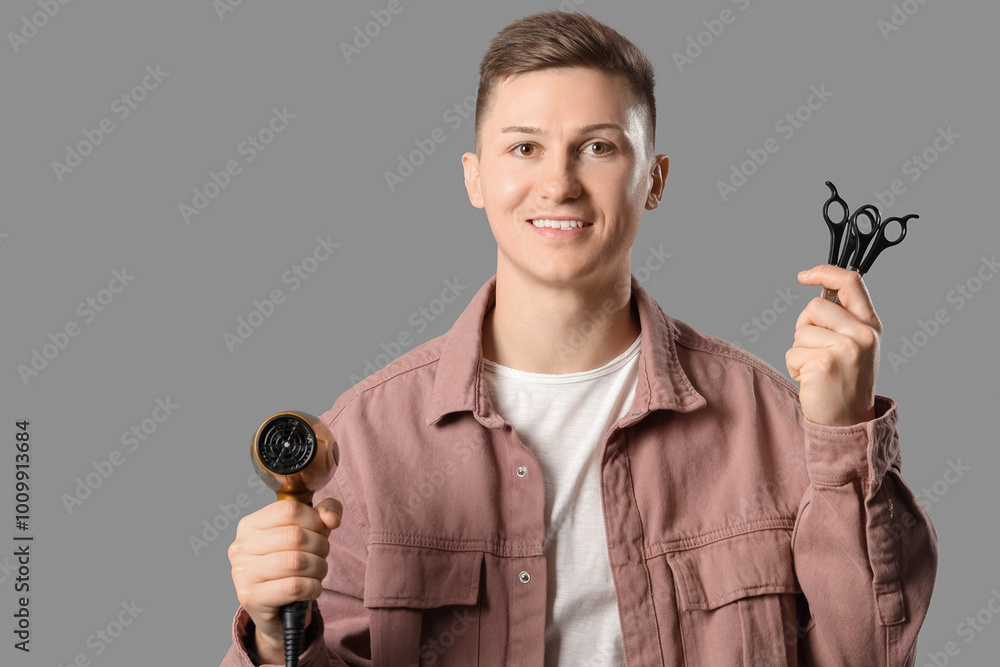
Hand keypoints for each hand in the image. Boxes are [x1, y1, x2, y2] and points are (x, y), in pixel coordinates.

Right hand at [228, 497, 342, 658]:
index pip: (290, 510)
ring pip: (296, 562)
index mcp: (250, 525)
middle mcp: (241, 547)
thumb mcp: (310, 532)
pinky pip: (294, 586)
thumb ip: (325, 512)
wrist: (278, 611)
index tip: (320, 532)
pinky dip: (313, 587)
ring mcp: (242, 573)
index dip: (315, 520)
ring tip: (318, 573)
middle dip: (320, 547)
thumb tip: (332, 519)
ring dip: (319, 568)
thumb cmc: (293, 565)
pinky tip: (312, 589)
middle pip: (296, 536)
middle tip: (321, 557)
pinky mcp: (250, 597)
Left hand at [785, 264, 880, 425]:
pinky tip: (811, 381)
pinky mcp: (824, 362)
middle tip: (816, 352)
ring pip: (800, 331)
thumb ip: (842, 319)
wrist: (848, 422)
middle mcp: (863, 335)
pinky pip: (792, 352)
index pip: (851, 282)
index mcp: (871, 326)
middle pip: (815, 306)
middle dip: (805, 326)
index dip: (825, 272)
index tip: (805, 275)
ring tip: (816, 370)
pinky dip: (794, 368)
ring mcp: (845, 348)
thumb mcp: (856, 346)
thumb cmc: (845, 383)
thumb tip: (818, 291)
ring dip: (799, 351)